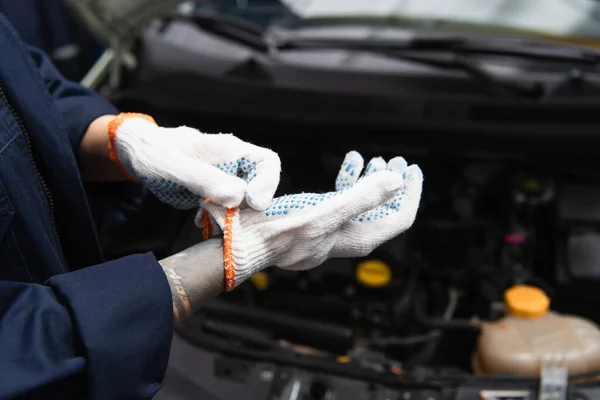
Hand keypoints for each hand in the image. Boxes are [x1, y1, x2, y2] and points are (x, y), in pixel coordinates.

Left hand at [107, 113, 280, 209]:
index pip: (268, 162)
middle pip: (260, 188)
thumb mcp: (173, 167)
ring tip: (209, 220)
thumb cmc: (154, 153)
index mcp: (230, 150)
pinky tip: (201, 220)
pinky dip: (219, 220)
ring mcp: (226, 180)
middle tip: (228, 221)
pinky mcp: (217, 194)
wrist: (138, 153)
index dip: (268, 184)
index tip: (254, 205)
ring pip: (245, 204)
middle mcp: (234, 165)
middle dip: (249, 209)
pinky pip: (229, 211)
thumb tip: (238, 196)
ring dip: (234, 218)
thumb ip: (204, 179)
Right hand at [197, 151, 422, 290]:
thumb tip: (397, 181)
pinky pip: (339, 203)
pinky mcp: (312, 223)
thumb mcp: (321, 214)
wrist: (238, 245)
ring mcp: (329, 231)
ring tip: (371, 159)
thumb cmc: (275, 234)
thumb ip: (361, 198)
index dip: (410, 194)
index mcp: (354, 240)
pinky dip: (345, 183)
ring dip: (369, 181)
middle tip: (394, 160)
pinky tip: (347, 164)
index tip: (411, 169)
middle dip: (391, 185)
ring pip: (360, 206)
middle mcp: (346, 238)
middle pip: (381, 212)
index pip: (398, 219)